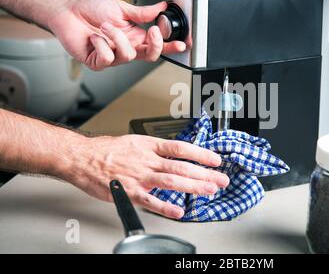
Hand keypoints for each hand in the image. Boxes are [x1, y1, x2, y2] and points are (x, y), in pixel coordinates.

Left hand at [48, 0, 186, 70]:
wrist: (67, 12)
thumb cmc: (91, 10)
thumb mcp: (121, 8)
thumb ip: (142, 12)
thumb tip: (161, 7)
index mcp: (135, 37)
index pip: (156, 45)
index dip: (170, 46)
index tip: (182, 43)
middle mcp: (126, 48)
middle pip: (149, 57)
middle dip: (154, 44)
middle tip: (152, 30)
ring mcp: (113, 57)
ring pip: (128, 55)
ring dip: (116, 37)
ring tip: (104, 26)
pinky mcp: (98, 62)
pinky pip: (108, 59)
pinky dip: (101, 45)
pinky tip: (94, 38)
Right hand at [64, 134, 228, 218]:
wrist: (82, 158)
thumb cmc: (106, 150)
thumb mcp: (135, 142)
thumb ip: (154, 151)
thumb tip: (173, 157)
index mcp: (149, 146)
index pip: (181, 148)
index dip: (200, 154)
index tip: (215, 160)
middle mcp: (147, 160)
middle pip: (181, 166)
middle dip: (204, 173)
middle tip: (221, 179)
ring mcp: (139, 176)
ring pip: (171, 181)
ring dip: (193, 186)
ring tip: (209, 191)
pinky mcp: (129, 192)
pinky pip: (150, 201)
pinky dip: (165, 207)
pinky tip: (179, 212)